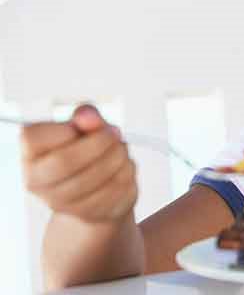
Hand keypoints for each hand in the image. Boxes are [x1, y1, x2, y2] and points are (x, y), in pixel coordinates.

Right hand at [21, 105, 137, 222]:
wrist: (98, 188)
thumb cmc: (88, 150)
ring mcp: (61, 203)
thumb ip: (86, 115)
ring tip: (121, 151)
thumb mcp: (86, 126)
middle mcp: (37, 181)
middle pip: (65, 161)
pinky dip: (127, 173)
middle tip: (115, 135)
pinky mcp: (90, 214)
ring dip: (118, 158)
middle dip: (99, 144)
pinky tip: (124, 168)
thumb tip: (89, 116)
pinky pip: (115, 190)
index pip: (34, 138)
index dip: (68, 128)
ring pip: (94, 178)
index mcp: (30, 154)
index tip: (90, 124)